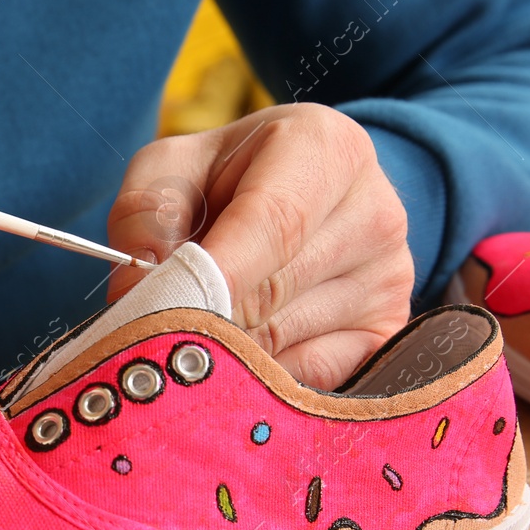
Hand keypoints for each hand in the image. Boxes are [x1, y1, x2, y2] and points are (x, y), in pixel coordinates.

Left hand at [107, 103, 413, 389]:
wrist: (301, 197)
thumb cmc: (226, 180)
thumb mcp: (172, 170)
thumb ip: (145, 215)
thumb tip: (137, 291)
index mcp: (325, 148)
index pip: (272, 223)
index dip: (212, 274)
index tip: (156, 308)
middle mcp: (375, 211)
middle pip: (270, 293)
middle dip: (199, 316)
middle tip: (147, 323)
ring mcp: (391, 278)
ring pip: (280, 343)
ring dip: (222, 348)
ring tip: (201, 319)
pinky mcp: (387, 334)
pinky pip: (306, 381)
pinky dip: (258, 378)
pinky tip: (241, 347)